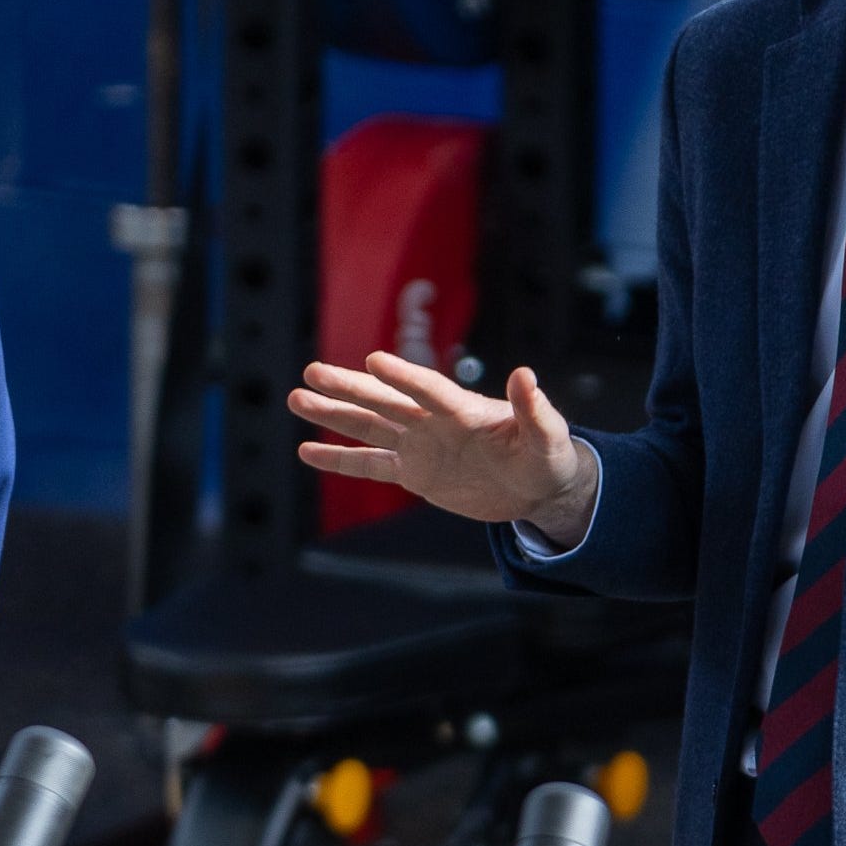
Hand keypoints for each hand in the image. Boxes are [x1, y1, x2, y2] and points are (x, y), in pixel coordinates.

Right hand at [289, 352, 598, 543]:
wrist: (538, 487)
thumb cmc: (549, 457)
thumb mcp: (549, 438)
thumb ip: (534, 410)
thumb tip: (525, 374)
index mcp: (465, 410)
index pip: (429, 390)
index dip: (404, 376)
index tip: (373, 359)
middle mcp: (435, 422)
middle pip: (385, 401)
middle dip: (350, 387)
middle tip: (311, 370)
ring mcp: (420, 445)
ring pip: (369, 427)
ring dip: (334, 413)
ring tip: (295, 397)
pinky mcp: (414, 474)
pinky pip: (371, 465)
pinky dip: (340, 459)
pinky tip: (307, 449)